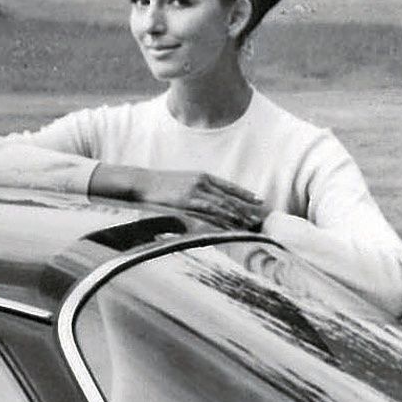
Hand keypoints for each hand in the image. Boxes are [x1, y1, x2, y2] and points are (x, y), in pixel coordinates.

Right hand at [96, 164, 266, 228]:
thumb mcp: (181, 183)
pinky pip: (209, 211)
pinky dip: (221, 218)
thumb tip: (204, 201)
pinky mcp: (187, 201)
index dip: (244, 193)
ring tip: (249, 224)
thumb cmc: (158, 185)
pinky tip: (230, 225)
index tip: (258, 200)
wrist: (141, 182)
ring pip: (222, 204)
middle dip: (246, 207)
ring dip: (237, 215)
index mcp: (201, 176)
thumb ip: (195, 189)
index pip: (228, 186)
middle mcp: (202, 182)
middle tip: (259, 216)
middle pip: (229, 196)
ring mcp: (195, 191)